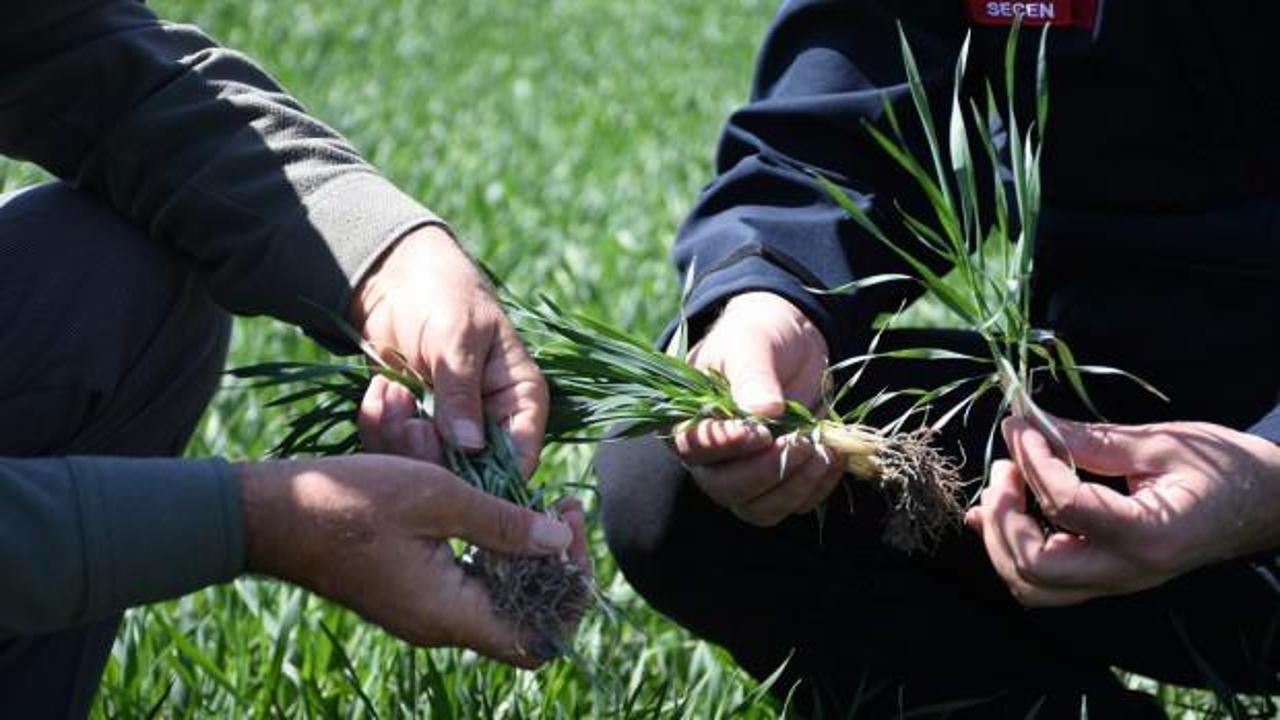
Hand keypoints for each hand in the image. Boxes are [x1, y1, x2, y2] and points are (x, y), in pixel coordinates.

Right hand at [236, 455, 587, 666]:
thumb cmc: (349, 501)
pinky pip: (469, 581)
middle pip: (526, 616)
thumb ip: (502, 523)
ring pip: (500, 596)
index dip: (570, 589)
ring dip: (526, 551)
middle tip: (562, 506)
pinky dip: (492, 548)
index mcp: (448, 614)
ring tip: (538, 501)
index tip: (570, 526)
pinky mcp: (410, 591)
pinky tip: (496, 507)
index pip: (538, 637)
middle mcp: (439, 625)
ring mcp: (423, 610)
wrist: (271, 514)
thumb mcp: (436, 497)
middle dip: (556, 562)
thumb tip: (559, 541)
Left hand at [350, 225, 547, 475]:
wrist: (395, 278)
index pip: (522, 457)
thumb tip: (470, 448)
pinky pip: (394, 451)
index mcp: (520, 400)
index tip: (454, 465)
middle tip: (409, 416)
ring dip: (399, 436)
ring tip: (392, 391)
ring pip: (428, 468)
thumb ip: (461, 392)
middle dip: (432, 453)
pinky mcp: (412, 429)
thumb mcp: (456, 337)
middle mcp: (490, 424)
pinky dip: (379, 427)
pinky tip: (380, 389)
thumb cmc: (443, 294)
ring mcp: (449, 430)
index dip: (495, 477)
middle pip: (471, 475)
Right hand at [673, 291, 841, 526]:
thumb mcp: (751, 343)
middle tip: (799, 441)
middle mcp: (711, 457)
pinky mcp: (780, 480)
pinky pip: (793, 504)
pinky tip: (833, 457)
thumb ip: (752, 375)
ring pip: (759, 509)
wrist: (792, 339)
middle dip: (767, 471)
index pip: (694, 449)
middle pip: (726, 489)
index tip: (759, 432)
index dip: (725, 447)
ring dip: (794, 487)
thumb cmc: (758, 335)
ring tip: (822, 452)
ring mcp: (746, 472)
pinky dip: (817, 487)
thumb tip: (763, 412)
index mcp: (689, 419)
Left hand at [966, 414, 1279, 606]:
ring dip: (1001, 538)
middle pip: (1034, 567)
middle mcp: (1127, 572)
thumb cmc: (1225, 469)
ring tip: (1004, 487)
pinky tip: (998, 511)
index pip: (1066, 507)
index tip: (1021, 427)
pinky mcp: (1106, 577)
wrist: (1268, 505)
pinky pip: (1044, 580)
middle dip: (1003, 516)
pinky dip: (1010, 548)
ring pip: (1031, 586)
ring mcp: (1115, 581)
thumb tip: (1024, 424)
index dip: (1033, 462)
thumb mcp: (1161, 444)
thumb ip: (1090, 440)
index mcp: (1148, 535)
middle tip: (1006, 468)